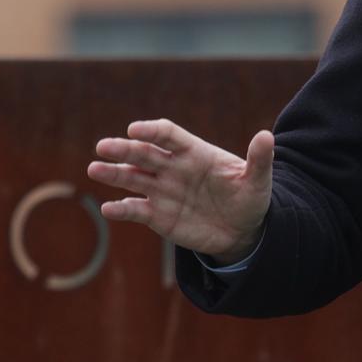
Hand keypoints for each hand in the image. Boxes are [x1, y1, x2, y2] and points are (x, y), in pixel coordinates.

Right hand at [88, 119, 273, 262]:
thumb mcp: (258, 181)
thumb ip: (259, 160)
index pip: (168, 135)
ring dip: (113, 173)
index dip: (151, 131)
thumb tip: (266, 136)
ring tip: (95, 169)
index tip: (135, 130)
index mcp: (194, 152)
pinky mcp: (157, 215)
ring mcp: (162, 190)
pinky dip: (121, 209)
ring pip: (132, 178)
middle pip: (143, 154)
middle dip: (123, 149)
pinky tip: (108, 210)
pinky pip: (135, 209)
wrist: (242, 231)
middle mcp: (173, 168)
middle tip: (103, 147)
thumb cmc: (249, 199)